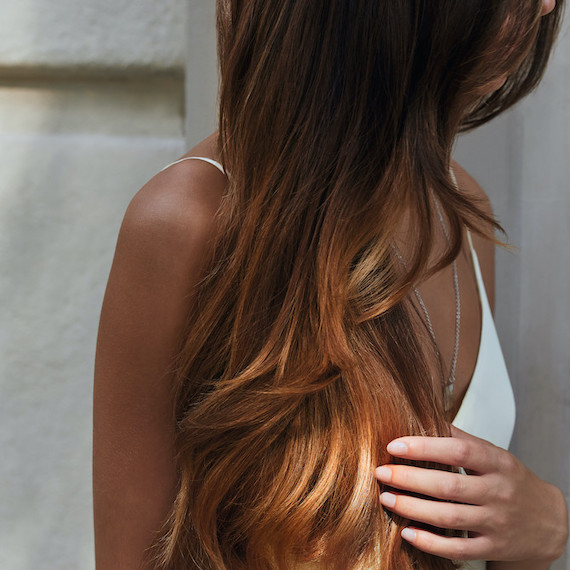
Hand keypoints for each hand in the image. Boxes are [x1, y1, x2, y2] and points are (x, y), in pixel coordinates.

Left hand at [374, 426, 568, 562]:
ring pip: (449, 518)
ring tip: (386, 497)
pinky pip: (458, 549)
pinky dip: (430, 542)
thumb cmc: (511, 480)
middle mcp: (499, 493)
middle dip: (409, 479)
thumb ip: (462, 438)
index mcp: (498, 463)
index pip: (459, 451)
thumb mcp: (494, 454)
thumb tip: (425, 416)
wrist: (548, 521)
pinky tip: (407, 532)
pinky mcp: (493, 548)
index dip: (424, 447)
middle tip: (380, 472)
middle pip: (449, 486)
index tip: (394, 446)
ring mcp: (497, 523)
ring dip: (412, 508)